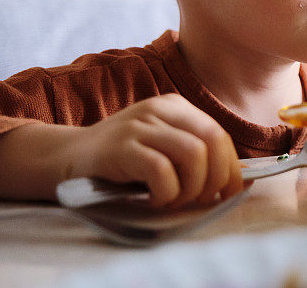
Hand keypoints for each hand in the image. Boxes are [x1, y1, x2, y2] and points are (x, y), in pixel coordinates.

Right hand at [66, 94, 243, 207]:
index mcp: (175, 106)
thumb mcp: (162, 146)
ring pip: (193, 153)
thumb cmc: (123, 160)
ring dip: (191, 187)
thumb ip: (195, 154)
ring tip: (175, 200)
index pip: (219, 135)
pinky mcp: (120, 147)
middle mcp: (160, 109)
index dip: (231, 169)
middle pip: (212, 141)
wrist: (68, 157)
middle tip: (199, 200)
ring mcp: (139, 125)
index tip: (228, 194)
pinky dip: (166, 192)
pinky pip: (161, 170)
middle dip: (215, 179)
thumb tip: (237, 179)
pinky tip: (154, 199)